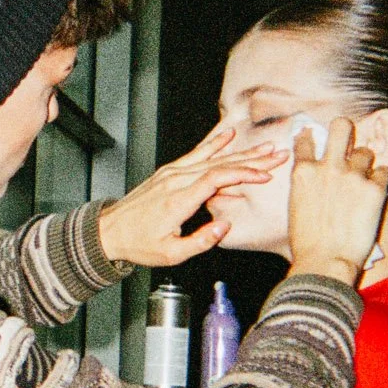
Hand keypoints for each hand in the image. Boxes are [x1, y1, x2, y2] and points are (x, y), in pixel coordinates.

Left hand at [98, 125, 287, 266]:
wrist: (110, 231)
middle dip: (252, 159)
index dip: (244, 175)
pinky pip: (195, 154)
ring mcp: (171, 173)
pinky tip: (228, 134)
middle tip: (277, 154)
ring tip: (264, 146)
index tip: (265, 175)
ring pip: (211, 157)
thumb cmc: (138, 243)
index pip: (217, 179)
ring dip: (240, 151)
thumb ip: (200, 241)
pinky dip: (214, 143)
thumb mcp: (171, 253)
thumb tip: (224, 227)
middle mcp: (175, 181)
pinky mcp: (168, 171)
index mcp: (178, 200)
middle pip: (220, 163)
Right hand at [286, 117, 387, 284]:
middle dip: (345, 130)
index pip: (306, 140)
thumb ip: (306, 187)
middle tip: (348, 142)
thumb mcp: (296, 208)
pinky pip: (385, 172)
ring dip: (366, 163)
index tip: (315, 137)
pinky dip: (382, 181)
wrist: (325, 263)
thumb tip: (314, 181)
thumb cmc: (306, 244)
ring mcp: (353, 176)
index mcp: (303, 172)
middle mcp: (328, 167)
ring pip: (366, 152)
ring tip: (364, 180)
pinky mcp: (375, 189)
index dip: (311, 136)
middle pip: (341, 127)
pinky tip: (377, 193)